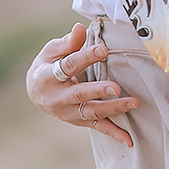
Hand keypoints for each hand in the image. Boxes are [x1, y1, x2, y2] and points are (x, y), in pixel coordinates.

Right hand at [25, 24, 140, 146]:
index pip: (68, 66)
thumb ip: (67, 42)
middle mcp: (56, 98)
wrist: (35, 92)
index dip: (86, 57)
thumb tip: (80, 28)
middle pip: (80, 94)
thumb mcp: (51, 51)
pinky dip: (114, 133)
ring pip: (92, 111)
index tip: (103, 49)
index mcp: (47, 77)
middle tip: (116, 87)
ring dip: (113, 108)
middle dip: (98, 91)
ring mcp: (67, 113)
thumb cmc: (47, 65)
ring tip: (133, 103)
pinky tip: (129, 140)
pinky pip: (97, 127)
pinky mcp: (78, 121)